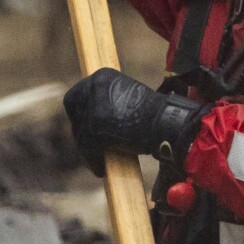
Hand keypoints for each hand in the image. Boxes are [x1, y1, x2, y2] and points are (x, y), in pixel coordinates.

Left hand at [63, 68, 206, 176]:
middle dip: (80, 128)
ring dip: (88, 148)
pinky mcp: (95, 127)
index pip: (79, 93)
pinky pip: (87, 148)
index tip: (85, 124)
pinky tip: (101, 168)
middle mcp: (95, 86)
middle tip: (88, 144)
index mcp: (104, 75)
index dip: (80, 111)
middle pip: (74, 109)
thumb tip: (93, 117)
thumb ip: (110, 102)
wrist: (169, 124)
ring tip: (99, 159)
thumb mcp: (129, 98)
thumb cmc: (155, 115)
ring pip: (81, 132)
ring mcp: (94, 107)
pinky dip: (93, 160)